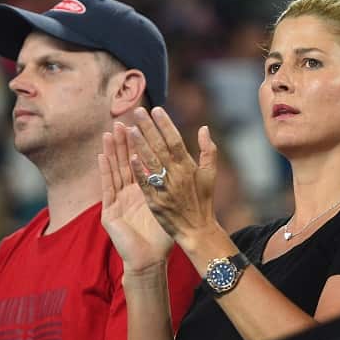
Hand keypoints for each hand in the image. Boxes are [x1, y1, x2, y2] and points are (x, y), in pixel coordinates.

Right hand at [99, 124, 173, 273]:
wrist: (150, 259)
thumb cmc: (163, 235)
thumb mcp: (171, 205)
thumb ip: (176, 183)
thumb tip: (186, 164)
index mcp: (144, 190)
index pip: (141, 162)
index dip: (140, 144)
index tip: (141, 124)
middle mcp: (129, 193)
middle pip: (126, 162)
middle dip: (124, 142)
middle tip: (121, 121)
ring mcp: (117, 201)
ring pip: (115, 171)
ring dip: (112, 152)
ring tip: (109, 133)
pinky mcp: (109, 211)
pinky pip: (107, 188)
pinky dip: (104, 171)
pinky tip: (101, 156)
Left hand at [125, 107, 218, 246]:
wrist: (197, 230)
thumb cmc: (203, 201)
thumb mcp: (210, 174)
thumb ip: (209, 150)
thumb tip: (204, 128)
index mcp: (189, 166)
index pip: (175, 140)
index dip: (165, 124)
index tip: (156, 109)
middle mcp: (177, 175)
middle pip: (160, 147)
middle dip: (148, 128)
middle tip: (138, 111)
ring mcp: (165, 188)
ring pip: (151, 162)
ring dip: (140, 144)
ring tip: (129, 129)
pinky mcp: (156, 201)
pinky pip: (146, 183)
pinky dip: (139, 170)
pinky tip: (130, 157)